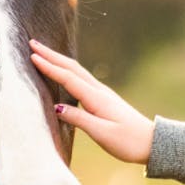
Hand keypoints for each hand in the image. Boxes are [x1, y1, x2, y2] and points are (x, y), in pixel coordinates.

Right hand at [30, 40, 153, 164]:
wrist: (152, 142)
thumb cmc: (128, 141)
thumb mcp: (102, 133)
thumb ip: (79, 120)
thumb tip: (56, 108)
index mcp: (96, 98)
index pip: (68, 78)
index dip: (49, 67)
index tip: (32, 55)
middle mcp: (99, 91)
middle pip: (72, 68)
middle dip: (51, 55)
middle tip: (33, 42)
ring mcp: (103, 94)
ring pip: (77, 71)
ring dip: (59, 60)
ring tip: (44, 52)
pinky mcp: (105, 99)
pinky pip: (82, 79)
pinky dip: (69, 70)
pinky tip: (65, 72)